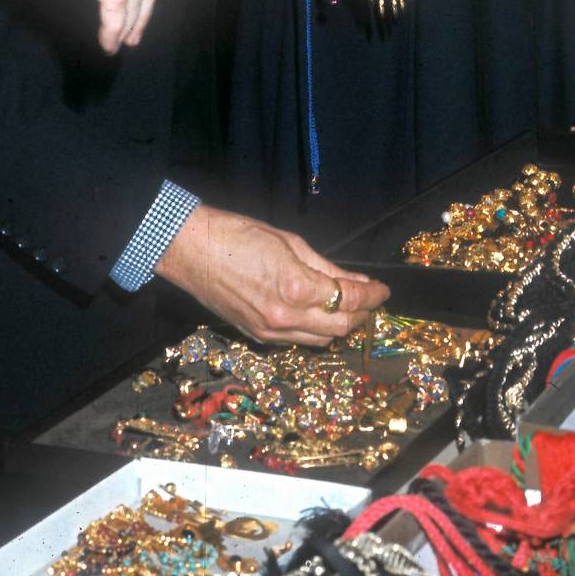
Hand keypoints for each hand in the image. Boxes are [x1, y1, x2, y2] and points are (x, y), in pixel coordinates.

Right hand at [155, 205, 387, 344]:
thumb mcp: (288, 241)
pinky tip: (317, 314)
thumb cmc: (237, 234)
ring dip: (340, 325)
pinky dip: (314, 330)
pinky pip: (297, 341)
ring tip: (347, 307)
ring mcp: (270, 332)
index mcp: (296, 287)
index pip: (348, 298)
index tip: (382, 289)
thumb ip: (324, 265)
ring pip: (321, 340)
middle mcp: (286, 317)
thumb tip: (352, 280)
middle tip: (369, 298)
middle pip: (340, 325)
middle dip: (361, 313)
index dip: (372, 295)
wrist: (191, 250)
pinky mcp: (257, 337)